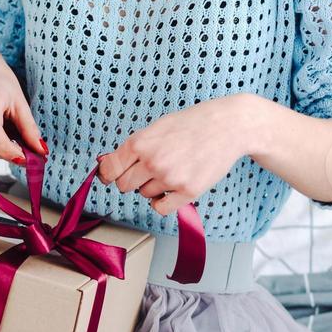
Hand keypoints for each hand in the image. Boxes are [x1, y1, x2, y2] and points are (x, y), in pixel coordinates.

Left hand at [96, 94, 263, 215]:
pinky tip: (172, 189)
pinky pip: (161, 207)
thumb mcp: (157, 127)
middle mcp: (152, 161)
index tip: (112, 176)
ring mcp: (170, 178)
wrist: (226, 126)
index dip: (109, 174)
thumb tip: (105, 164)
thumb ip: (134, 147)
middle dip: (132, 181)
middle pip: (124, 186)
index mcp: (140, 143)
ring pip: (144, 195)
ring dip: (152, 187)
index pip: (109, 169)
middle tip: (147, 171)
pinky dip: (163, 201)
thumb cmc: (191, 124)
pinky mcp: (188, 191)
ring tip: (171, 169)